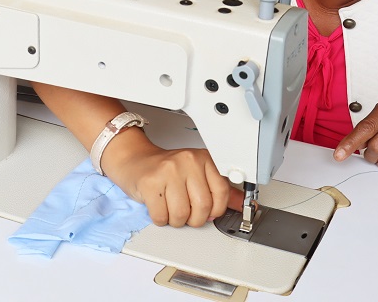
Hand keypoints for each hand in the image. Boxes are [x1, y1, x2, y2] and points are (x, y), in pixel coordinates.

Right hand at [101, 130, 231, 227]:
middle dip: (194, 219)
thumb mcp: (196, 174)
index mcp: (202, 158)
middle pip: (203, 207)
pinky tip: (159, 207)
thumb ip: (219, 189)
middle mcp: (187, 161)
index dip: (216, 210)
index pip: (222, 193)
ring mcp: (168, 171)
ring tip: (171, 207)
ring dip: (176, 220)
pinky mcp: (150, 183)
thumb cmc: (165, 170)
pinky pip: (162, 217)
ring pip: (182, 215)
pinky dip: (161, 219)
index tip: (209, 212)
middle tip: (186, 212)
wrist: (135, 161)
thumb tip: (243, 204)